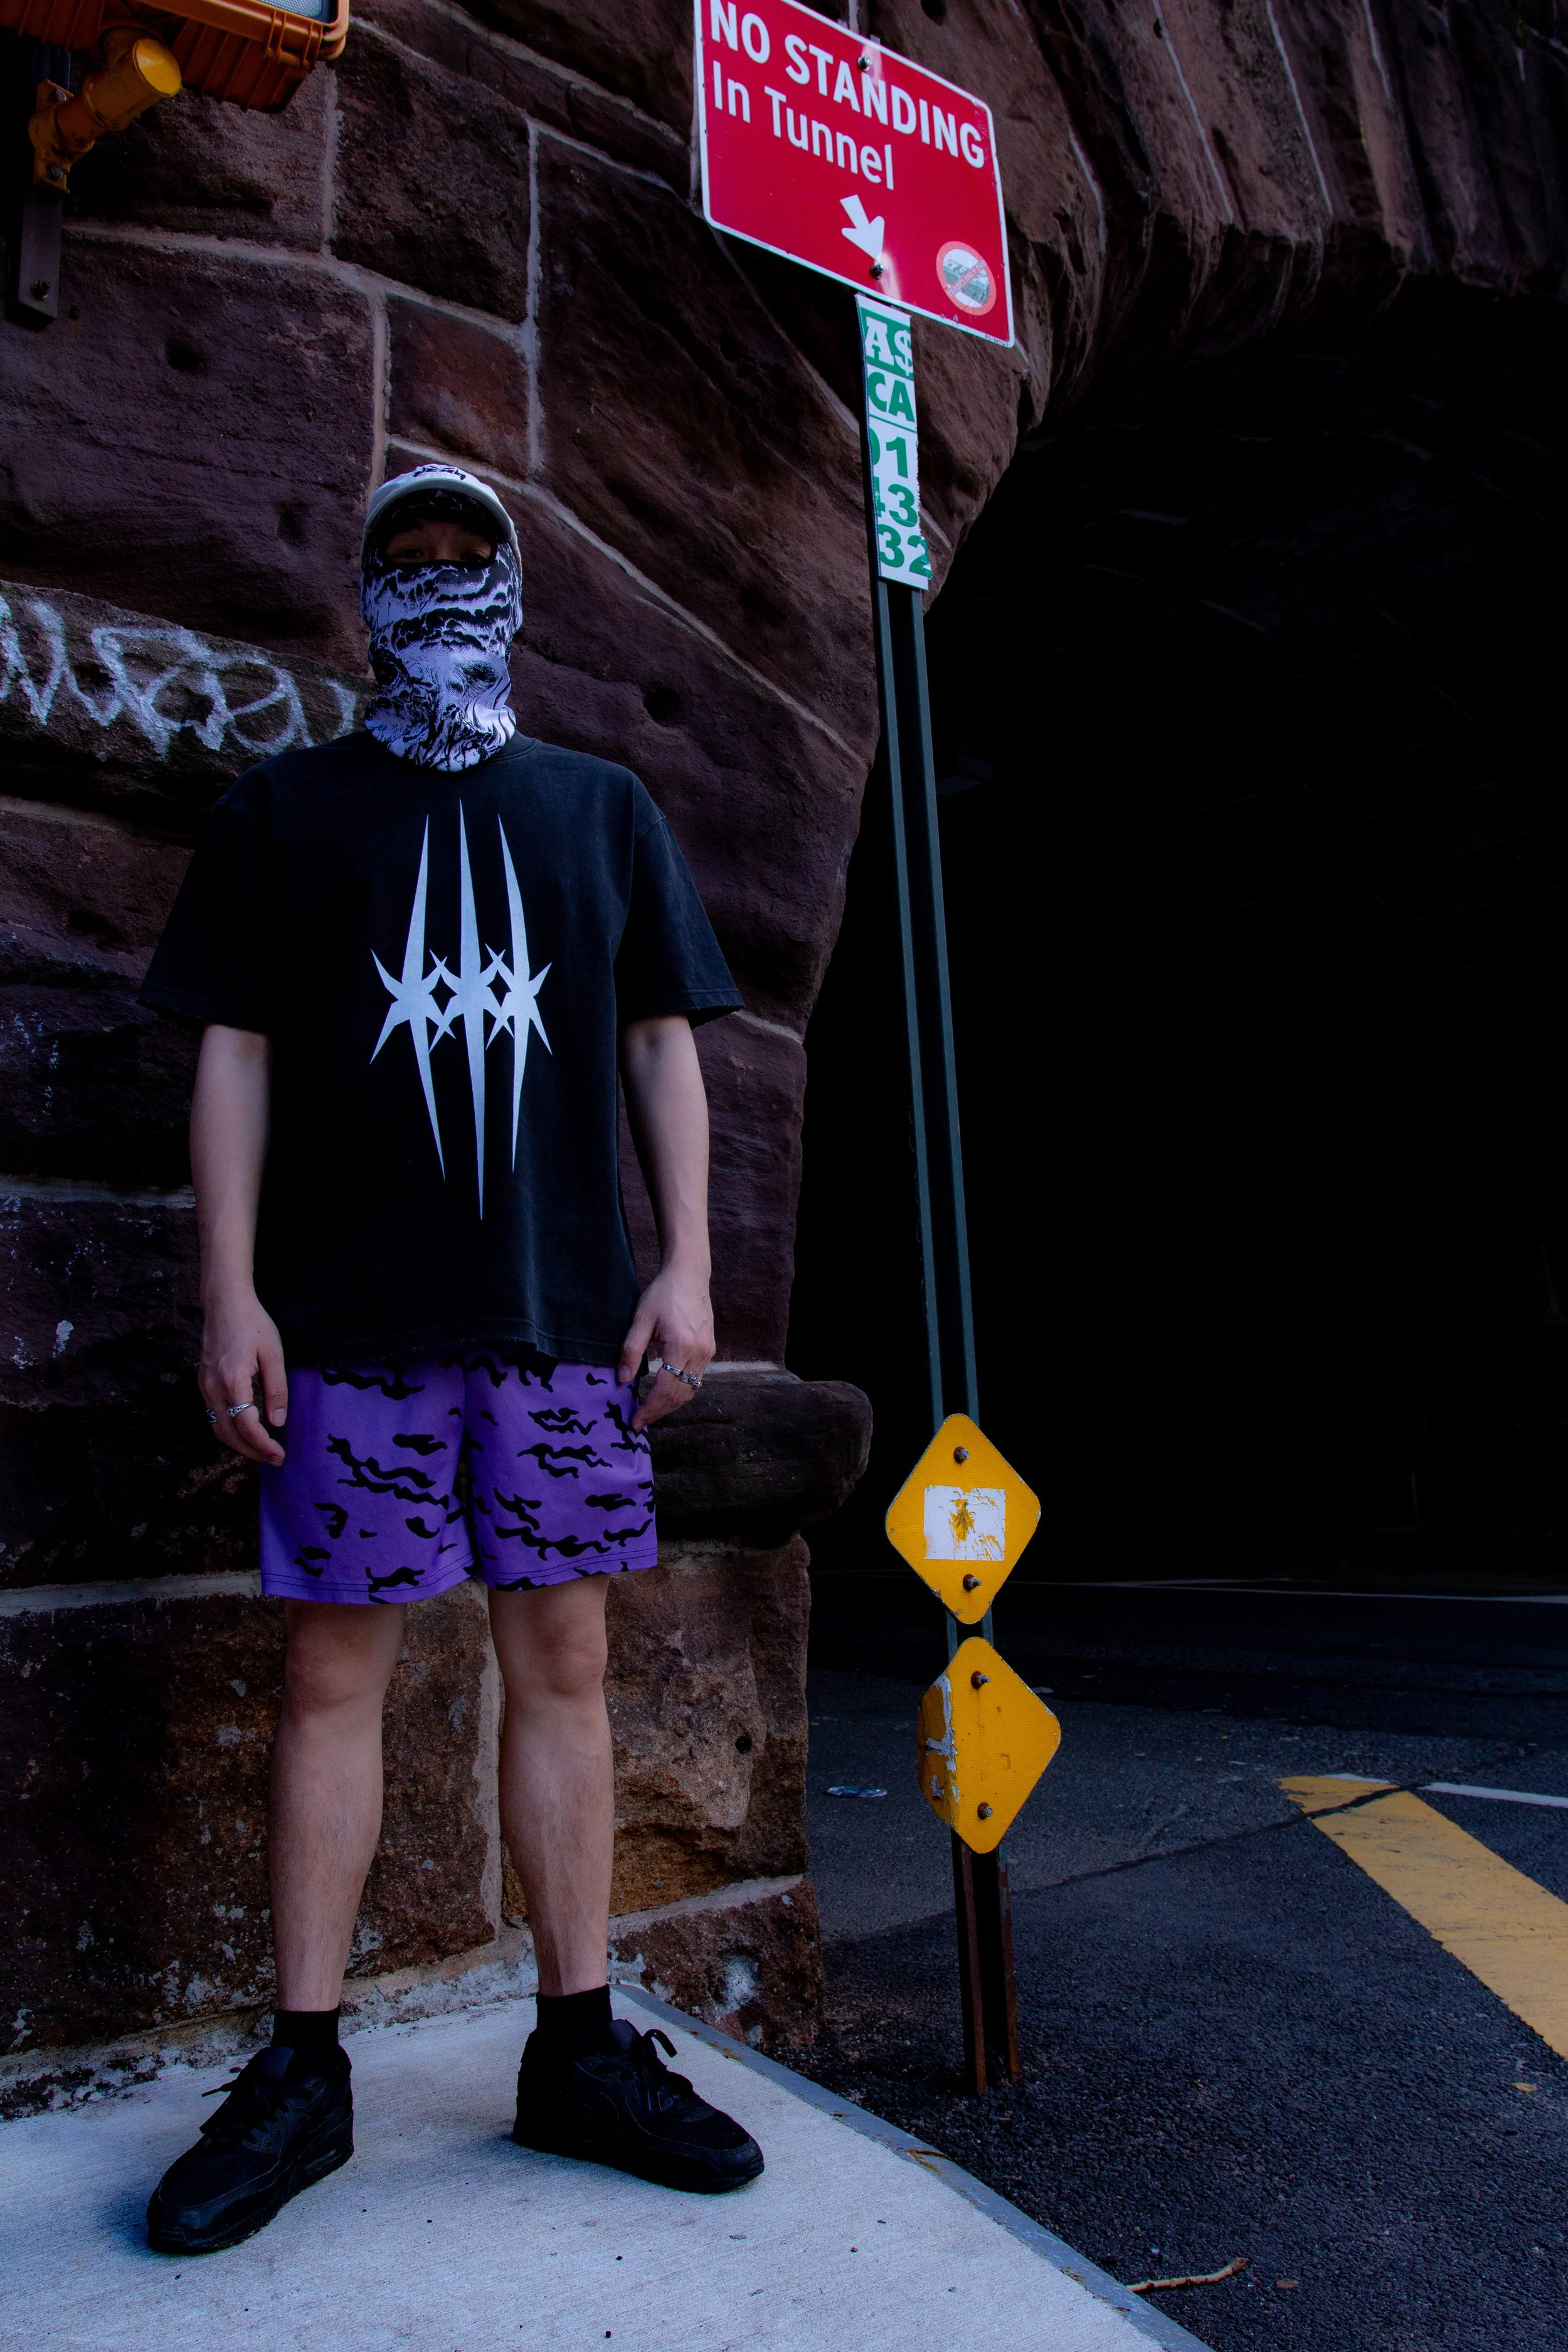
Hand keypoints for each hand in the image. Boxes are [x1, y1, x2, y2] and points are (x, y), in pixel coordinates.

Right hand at [199, 1285, 287, 1465]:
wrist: (224, 1302)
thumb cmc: (253, 1324)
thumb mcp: (274, 1354)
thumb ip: (277, 1389)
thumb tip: (277, 1423)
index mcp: (233, 1379)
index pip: (246, 1425)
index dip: (263, 1445)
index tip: (280, 1454)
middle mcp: (213, 1387)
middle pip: (228, 1434)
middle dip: (252, 1451)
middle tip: (275, 1459)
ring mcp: (204, 1385)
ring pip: (217, 1428)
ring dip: (239, 1445)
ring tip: (262, 1451)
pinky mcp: (203, 1382)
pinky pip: (213, 1416)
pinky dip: (229, 1431)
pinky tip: (246, 1433)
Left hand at [618, 1262, 713, 1431]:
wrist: (689, 1275)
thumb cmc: (663, 1294)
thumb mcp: (640, 1319)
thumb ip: (631, 1350)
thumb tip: (623, 1380)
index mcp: (681, 1345)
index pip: (665, 1389)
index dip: (649, 1408)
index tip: (634, 1421)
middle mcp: (699, 1352)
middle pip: (679, 1396)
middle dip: (658, 1412)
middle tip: (639, 1421)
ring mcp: (707, 1352)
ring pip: (690, 1391)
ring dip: (670, 1405)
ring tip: (650, 1412)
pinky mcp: (709, 1350)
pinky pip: (695, 1380)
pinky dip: (680, 1392)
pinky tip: (664, 1394)